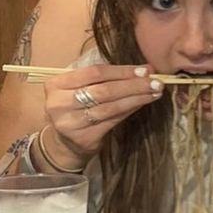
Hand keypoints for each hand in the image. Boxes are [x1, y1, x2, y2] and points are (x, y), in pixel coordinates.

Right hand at [41, 65, 163, 168]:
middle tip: (156, 82)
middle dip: (134, 85)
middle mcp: (59, 103)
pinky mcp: (83, 138)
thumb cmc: (77, 108)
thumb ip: (107, 78)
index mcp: (56, 84)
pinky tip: (143, 104)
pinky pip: (113, 120)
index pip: (95, 72)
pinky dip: (130, 110)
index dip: (122, 71)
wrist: (64, 142)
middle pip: (104, 90)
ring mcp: (70, 123)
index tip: (145, 70)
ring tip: (155, 93)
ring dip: (137, 98)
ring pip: (110, 107)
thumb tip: (145, 70)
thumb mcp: (81, 88)